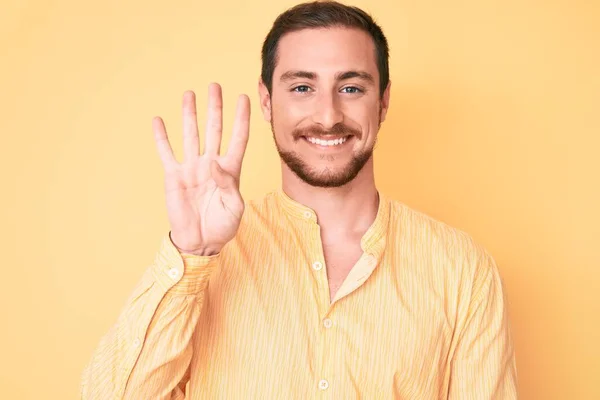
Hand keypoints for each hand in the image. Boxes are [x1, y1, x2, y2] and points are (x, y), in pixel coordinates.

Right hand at [152, 83, 249, 254]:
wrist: (200, 242)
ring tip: (189, 95)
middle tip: (215, 86)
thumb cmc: (222, 226)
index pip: (237, 138)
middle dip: (215, 108)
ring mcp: (192, 168)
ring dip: (189, 115)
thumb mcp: (234, 206)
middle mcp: (211, 164)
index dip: (241, 119)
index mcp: (230, 170)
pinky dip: (162, 138)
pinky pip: (167, 153)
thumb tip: (215, 162)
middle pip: (213, 130)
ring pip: (190, 135)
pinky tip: (158, 121)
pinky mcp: (174, 176)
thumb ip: (227, 183)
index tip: (244, 98)